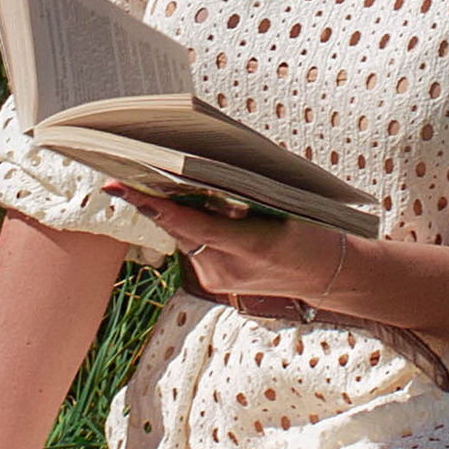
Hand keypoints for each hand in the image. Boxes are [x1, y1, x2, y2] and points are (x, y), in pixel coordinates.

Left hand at [132, 191, 343, 306]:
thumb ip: (243, 191)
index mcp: (251, 248)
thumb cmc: (314, 231)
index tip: (123, 187)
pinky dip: (183, 223)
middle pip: (178, 228)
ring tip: (142, 179)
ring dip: (166, 210)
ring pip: (181, 236)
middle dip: (150, 201)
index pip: (192, 223)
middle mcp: (228, 269)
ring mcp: (219, 278)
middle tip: (120, 174)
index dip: (155, 204)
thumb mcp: (287, 206)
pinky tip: (176, 202)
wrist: (329, 276)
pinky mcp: (213, 281)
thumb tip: (200, 167)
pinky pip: (190, 245)